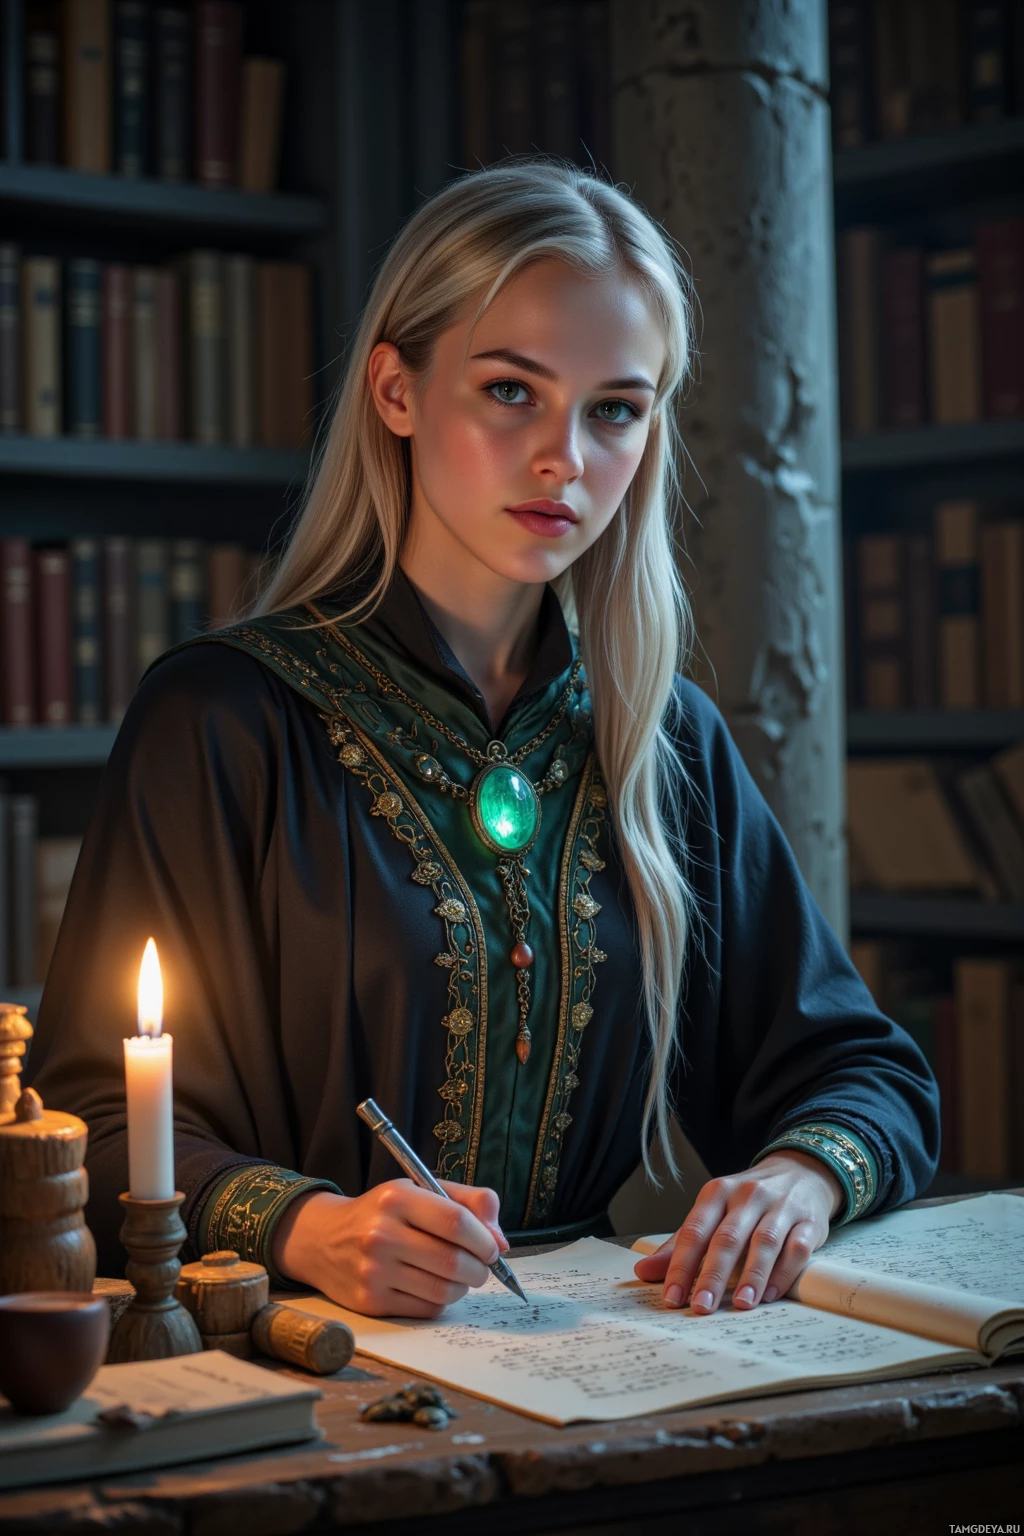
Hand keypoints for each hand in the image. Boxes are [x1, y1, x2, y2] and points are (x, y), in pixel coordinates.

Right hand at [270, 1178, 508, 1317]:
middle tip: (482, 1267)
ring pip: (443, 1290)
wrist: (323, 1239)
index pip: (456, 1222)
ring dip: (463, 1287)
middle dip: (480, 1269)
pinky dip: (441, 1302)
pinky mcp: (370, 1301)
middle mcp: (381, 1234)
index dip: (485, 1239)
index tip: (493, 1248)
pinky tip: (433, 1286)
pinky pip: (426, 1309)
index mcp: (397, 1198)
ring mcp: (373, 1271)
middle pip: (453, 1261)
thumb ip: (468, 1202)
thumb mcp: (420, 1189)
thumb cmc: (383, 1212)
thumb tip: (502, 1241)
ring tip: (459, 1276)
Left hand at [633, 1150, 842, 1312]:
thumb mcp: (712, 1212)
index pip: (694, 1231)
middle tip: (701, 1306)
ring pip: (764, 1242)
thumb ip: (680, 1244)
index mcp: (717, 1193)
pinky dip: (783, 1272)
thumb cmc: (747, 1201)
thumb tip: (643, 1272)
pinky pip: (796, 1248)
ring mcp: (780, 1207)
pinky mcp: (808, 1222)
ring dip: (751, 1275)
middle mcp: (747, 1196)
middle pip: (727, 1238)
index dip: (681, 1265)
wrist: (800, 1172)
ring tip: (741, 1305)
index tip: (672, 1297)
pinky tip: (770, 1295)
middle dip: (713, 1275)